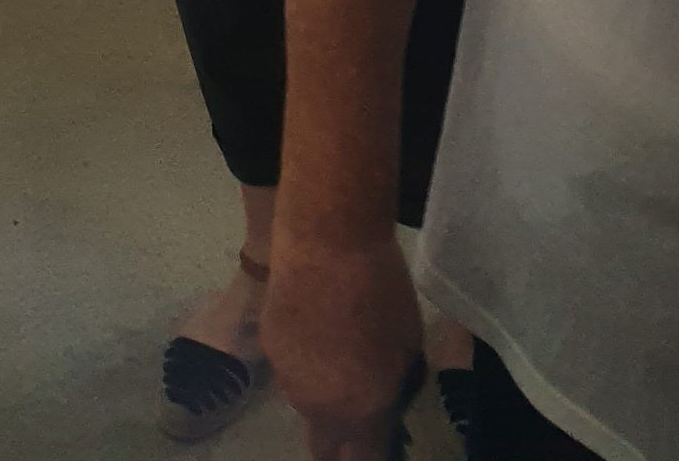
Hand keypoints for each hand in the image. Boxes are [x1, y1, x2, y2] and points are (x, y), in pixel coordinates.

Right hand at [263, 229, 423, 459]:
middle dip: (341, 440)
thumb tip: (386, 403)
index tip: (380, 439)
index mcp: (361, 409)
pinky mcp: (269, 348)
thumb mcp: (409, 344)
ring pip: (306, 406)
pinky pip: (289, 370)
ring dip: (322, 395)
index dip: (372, 453)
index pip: (362, 459)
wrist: (327, 239)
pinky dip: (303, 360)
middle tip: (358, 406)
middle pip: (324, 446)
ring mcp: (288, 378)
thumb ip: (393, 387)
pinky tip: (315, 324)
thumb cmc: (382, 288)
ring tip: (338, 350)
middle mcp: (319, 405)